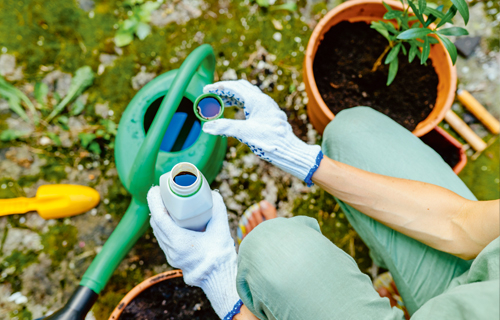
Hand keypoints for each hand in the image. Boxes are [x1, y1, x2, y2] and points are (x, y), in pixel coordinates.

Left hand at [148, 187, 239, 318]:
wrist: (219, 277)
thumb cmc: (220, 255)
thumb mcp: (221, 229)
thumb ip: (218, 210)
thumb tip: (213, 194)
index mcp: (178, 241)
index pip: (159, 217)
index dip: (154, 201)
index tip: (155, 189)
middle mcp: (171, 249)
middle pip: (156, 224)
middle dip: (156, 206)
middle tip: (163, 193)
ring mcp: (171, 255)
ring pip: (158, 232)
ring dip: (159, 217)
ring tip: (166, 204)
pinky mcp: (174, 258)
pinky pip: (163, 239)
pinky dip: (164, 227)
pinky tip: (171, 221)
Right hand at [202, 79, 321, 185]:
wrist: (290, 150)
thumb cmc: (270, 141)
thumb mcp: (245, 133)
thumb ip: (225, 127)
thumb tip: (206, 127)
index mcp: (257, 100)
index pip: (234, 87)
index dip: (218, 87)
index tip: (206, 90)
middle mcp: (264, 100)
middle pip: (241, 88)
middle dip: (224, 90)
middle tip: (211, 95)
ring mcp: (268, 107)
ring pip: (247, 95)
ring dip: (232, 97)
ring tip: (220, 103)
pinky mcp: (269, 115)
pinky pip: (252, 103)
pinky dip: (240, 104)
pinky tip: (236, 113)